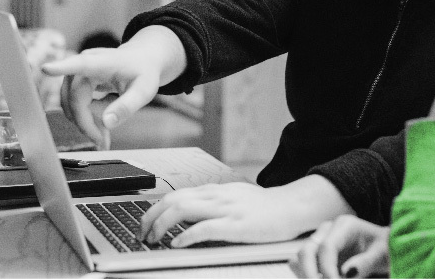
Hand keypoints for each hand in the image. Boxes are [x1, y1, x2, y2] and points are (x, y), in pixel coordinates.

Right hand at [42, 26, 184, 148]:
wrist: (142, 60)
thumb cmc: (144, 72)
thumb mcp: (144, 91)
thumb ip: (127, 106)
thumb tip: (107, 123)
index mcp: (102, 63)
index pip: (79, 65)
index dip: (61, 67)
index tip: (45, 68)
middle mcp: (85, 65)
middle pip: (74, 99)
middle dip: (86, 123)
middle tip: (102, 143)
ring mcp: (78, 73)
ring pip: (72, 105)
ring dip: (85, 123)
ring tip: (104, 137)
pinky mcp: (77, 82)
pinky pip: (75, 105)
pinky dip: (86, 119)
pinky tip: (101, 129)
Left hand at [137, 176, 353, 246]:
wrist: (293, 207)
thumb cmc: (265, 207)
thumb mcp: (233, 198)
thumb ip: (211, 204)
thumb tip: (187, 214)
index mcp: (214, 191)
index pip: (174, 195)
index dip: (153, 210)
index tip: (144, 224)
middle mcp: (216, 196)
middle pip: (172, 201)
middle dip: (150, 218)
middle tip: (142, 234)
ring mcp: (226, 209)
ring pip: (182, 210)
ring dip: (161, 226)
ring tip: (154, 239)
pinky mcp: (237, 224)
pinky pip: (205, 228)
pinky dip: (186, 236)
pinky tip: (177, 243)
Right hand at [290, 215, 389, 278]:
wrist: (384, 249)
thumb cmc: (385, 249)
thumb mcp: (383, 255)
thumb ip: (366, 263)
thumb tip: (345, 272)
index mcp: (345, 226)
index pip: (327, 247)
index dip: (328, 270)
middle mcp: (328, 231)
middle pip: (306, 251)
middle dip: (310, 275)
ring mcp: (319, 241)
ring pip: (299, 259)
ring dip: (306, 276)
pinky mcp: (315, 254)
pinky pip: (300, 266)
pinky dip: (306, 276)